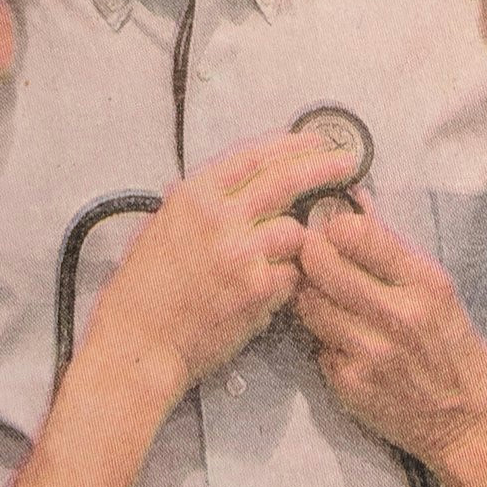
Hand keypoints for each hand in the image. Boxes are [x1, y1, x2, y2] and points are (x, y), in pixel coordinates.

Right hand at [87, 132, 360, 393]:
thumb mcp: (158, 230)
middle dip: (324, 168)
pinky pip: (292, 275)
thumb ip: (196, 207)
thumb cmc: (141, 293)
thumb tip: (228, 189)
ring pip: (295, 232)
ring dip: (297, 241)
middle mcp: (220, 218)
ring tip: (282, 258)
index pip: (254, 157)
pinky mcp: (258, 290)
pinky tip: (271, 290)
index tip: (316, 142)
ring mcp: (242, 253)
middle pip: (287, 181)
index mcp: (193, 197)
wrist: (138, 344)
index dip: (292, 146)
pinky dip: (288, 280)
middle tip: (348, 164)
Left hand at [294, 202, 486, 467]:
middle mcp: (398, 316)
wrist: (469, 424)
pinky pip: (316, 343)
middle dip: (309, 253)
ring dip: (308, 293)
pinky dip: (321, 336)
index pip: (356, 233)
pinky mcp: (348, 383)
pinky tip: (339, 337)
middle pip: (320, 264)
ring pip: (308, 303)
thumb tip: (354, 200)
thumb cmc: (457, 351)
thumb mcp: (440, 290)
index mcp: (426, 284)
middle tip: (311, 255)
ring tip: (323, 295)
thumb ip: (393, 248)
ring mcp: (370, 352)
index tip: (333, 229)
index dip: (334, 226)